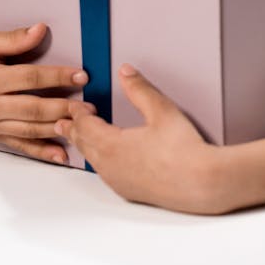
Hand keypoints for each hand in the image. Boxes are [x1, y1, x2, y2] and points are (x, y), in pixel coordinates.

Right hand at [0, 22, 95, 164]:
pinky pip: (20, 145)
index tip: (81, 75)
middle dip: (64, 108)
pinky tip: (61, 155)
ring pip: (29, 130)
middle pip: (33, 108)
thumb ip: (12, 39)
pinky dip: (41, 152)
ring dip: (57, 129)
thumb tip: (40, 29)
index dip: (57, 76)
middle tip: (90, 108)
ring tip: (83, 127)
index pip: (30, 78)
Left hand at [55, 64, 220, 213]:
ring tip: (80, 139)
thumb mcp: (161, 110)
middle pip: (84, 145)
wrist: (201, 184)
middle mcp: (110, 167)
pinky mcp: (130, 192)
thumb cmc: (183, 150)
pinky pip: (105, 174)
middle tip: (62, 123)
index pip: (85, 125)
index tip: (76, 104)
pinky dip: (98, 161)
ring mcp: (119, 182)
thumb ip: (140, 89)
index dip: (79, 113)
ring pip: (93, 161)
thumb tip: (125, 72)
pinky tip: (106, 160)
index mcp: (112, 145)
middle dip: (73, 131)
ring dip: (84, 146)